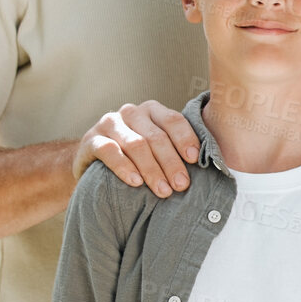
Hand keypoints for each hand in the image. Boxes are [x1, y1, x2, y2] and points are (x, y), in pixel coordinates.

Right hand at [73, 100, 198, 197]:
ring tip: (163, 190)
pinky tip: (136, 182)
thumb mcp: (156, 150)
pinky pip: (110, 150)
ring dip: (152, 169)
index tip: (194, 160)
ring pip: (136, 144)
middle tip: (181, 185)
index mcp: (152, 111)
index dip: (185, 139)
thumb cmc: (135, 158)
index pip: (173, 120)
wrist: (93, 164)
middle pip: (156, 136)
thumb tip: (210, 166)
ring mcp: (109, 124)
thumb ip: (176, 150)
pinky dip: (124, 167)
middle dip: (171, 162)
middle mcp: (131, 112)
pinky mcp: (91, 139)